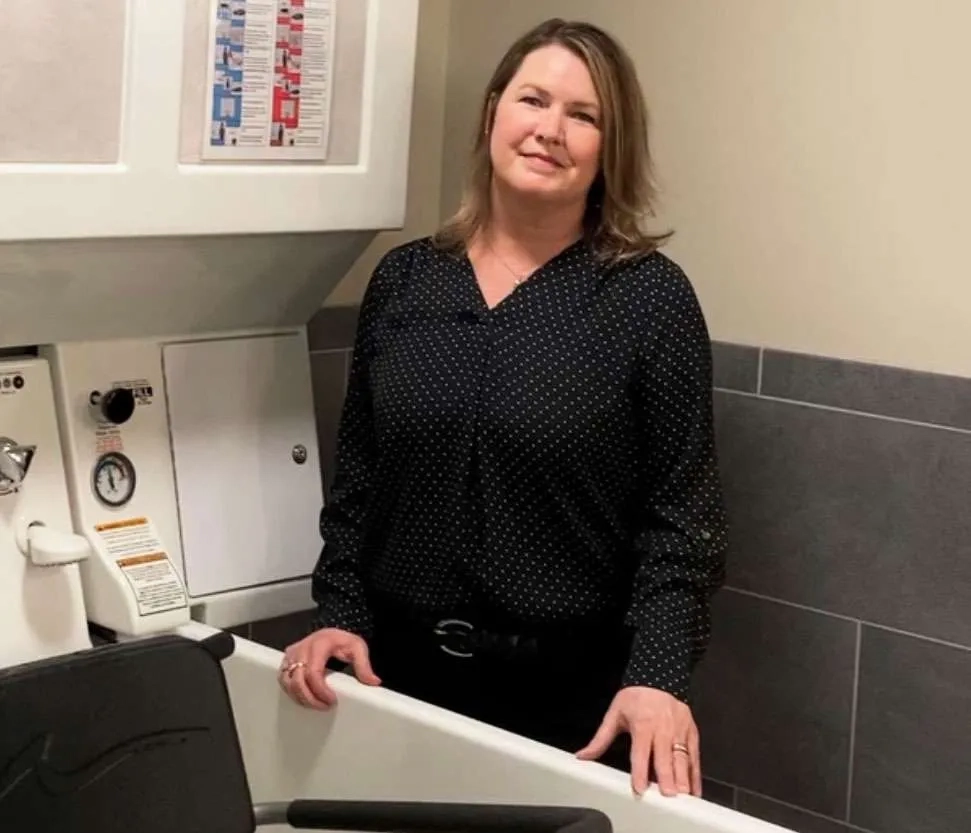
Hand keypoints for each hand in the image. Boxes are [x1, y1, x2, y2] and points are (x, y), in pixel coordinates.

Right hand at [278, 627, 380, 709]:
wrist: (328, 633)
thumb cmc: (341, 640)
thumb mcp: (357, 648)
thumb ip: (364, 665)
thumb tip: (373, 682)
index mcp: (318, 645)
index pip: (313, 673)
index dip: (320, 691)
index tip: (332, 701)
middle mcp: (300, 649)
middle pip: (297, 681)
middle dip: (310, 699)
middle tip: (325, 706)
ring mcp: (290, 656)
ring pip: (288, 683)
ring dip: (301, 698)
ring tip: (318, 704)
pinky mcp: (285, 662)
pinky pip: (284, 682)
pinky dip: (294, 693)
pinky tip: (307, 698)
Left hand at [576, 686, 700, 797]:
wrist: (658, 676)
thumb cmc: (635, 698)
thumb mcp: (614, 714)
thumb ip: (600, 739)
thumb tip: (583, 756)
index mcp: (642, 725)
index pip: (641, 752)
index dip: (640, 770)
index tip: (640, 788)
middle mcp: (663, 730)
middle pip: (665, 757)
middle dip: (667, 777)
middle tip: (668, 796)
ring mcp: (679, 731)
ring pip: (682, 758)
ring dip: (683, 778)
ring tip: (683, 797)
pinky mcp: (691, 733)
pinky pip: (695, 757)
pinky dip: (695, 775)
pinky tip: (694, 791)